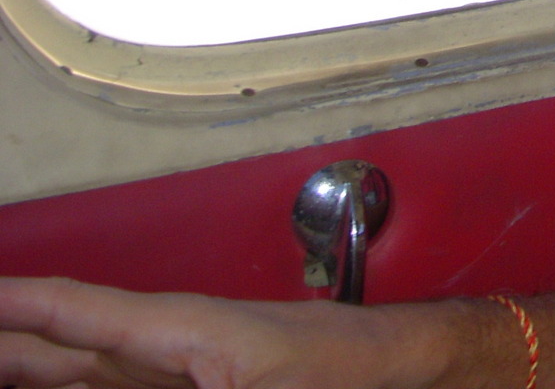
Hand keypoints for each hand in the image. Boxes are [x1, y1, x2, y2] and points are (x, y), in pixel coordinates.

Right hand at [0, 277, 470, 388]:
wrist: (386, 368)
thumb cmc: (337, 365)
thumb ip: (193, 384)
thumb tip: (120, 378)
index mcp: (176, 328)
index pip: (71, 309)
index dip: (13, 305)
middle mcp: (161, 344)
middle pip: (52, 345)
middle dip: (3, 342)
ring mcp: (168, 369)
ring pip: (71, 370)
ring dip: (22, 370)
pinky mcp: (184, 386)